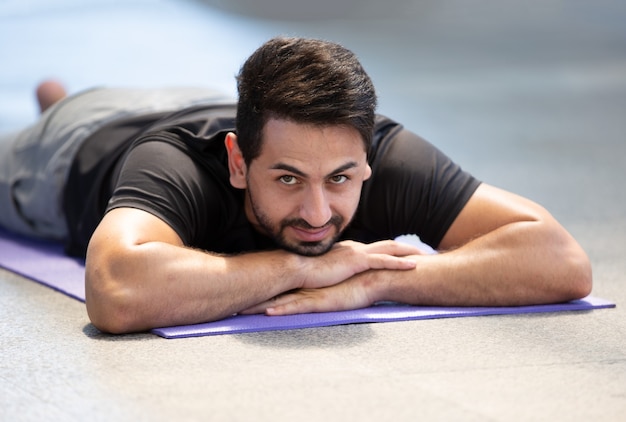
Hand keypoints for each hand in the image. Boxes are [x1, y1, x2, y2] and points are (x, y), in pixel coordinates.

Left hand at [240, 273, 372, 315]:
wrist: (371, 277)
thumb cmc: (353, 282)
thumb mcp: (331, 287)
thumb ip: (318, 289)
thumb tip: (308, 292)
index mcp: (304, 285)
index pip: (276, 288)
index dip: (257, 292)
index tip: (239, 295)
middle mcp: (303, 288)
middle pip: (271, 294)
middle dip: (250, 299)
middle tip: (229, 304)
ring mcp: (310, 294)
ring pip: (279, 302)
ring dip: (259, 307)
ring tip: (240, 311)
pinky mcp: (320, 302)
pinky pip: (297, 308)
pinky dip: (282, 311)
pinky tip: (268, 313)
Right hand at [296, 239, 423, 289]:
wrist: (297, 269)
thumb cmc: (306, 274)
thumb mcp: (324, 273)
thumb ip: (334, 275)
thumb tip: (336, 282)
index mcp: (348, 251)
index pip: (374, 249)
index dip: (389, 251)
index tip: (402, 254)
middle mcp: (355, 248)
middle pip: (386, 245)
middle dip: (405, 247)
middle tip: (421, 252)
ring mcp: (357, 253)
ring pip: (390, 249)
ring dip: (408, 251)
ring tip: (425, 256)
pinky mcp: (357, 261)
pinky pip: (385, 260)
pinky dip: (400, 262)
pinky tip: (414, 265)